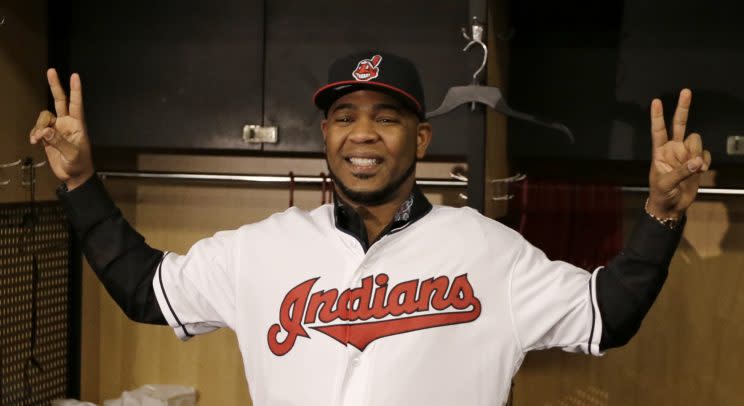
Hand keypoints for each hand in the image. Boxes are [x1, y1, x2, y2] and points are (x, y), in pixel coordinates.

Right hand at [29, 69, 93, 189]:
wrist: (74, 176)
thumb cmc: (79, 165)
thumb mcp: (72, 154)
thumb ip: (59, 142)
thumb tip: (46, 131)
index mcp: (78, 125)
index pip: (76, 104)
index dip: (75, 90)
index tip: (75, 76)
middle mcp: (67, 124)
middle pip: (60, 101)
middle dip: (55, 86)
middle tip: (51, 71)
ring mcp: (57, 129)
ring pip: (44, 118)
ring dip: (38, 126)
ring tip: (38, 139)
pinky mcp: (49, 136)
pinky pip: (38, 129)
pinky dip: (35, 133)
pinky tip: (34, 141)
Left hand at [647, 89, 711, 218]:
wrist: (672, 207)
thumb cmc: (661, 194)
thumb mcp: (666, 183)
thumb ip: (681, 171)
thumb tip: (697, 161)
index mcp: (660, 152)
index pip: (658, 131)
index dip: (657, 117)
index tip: (656, 102)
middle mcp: (673, 149)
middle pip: (679, 124)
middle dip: (682, 108)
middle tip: (685, 91)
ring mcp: (685, 154)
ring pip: (696, 140)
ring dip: (697, 152)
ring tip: (694, 167)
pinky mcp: (696, 162)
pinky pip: (704, 153)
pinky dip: (705, 160)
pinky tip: (701, 170)